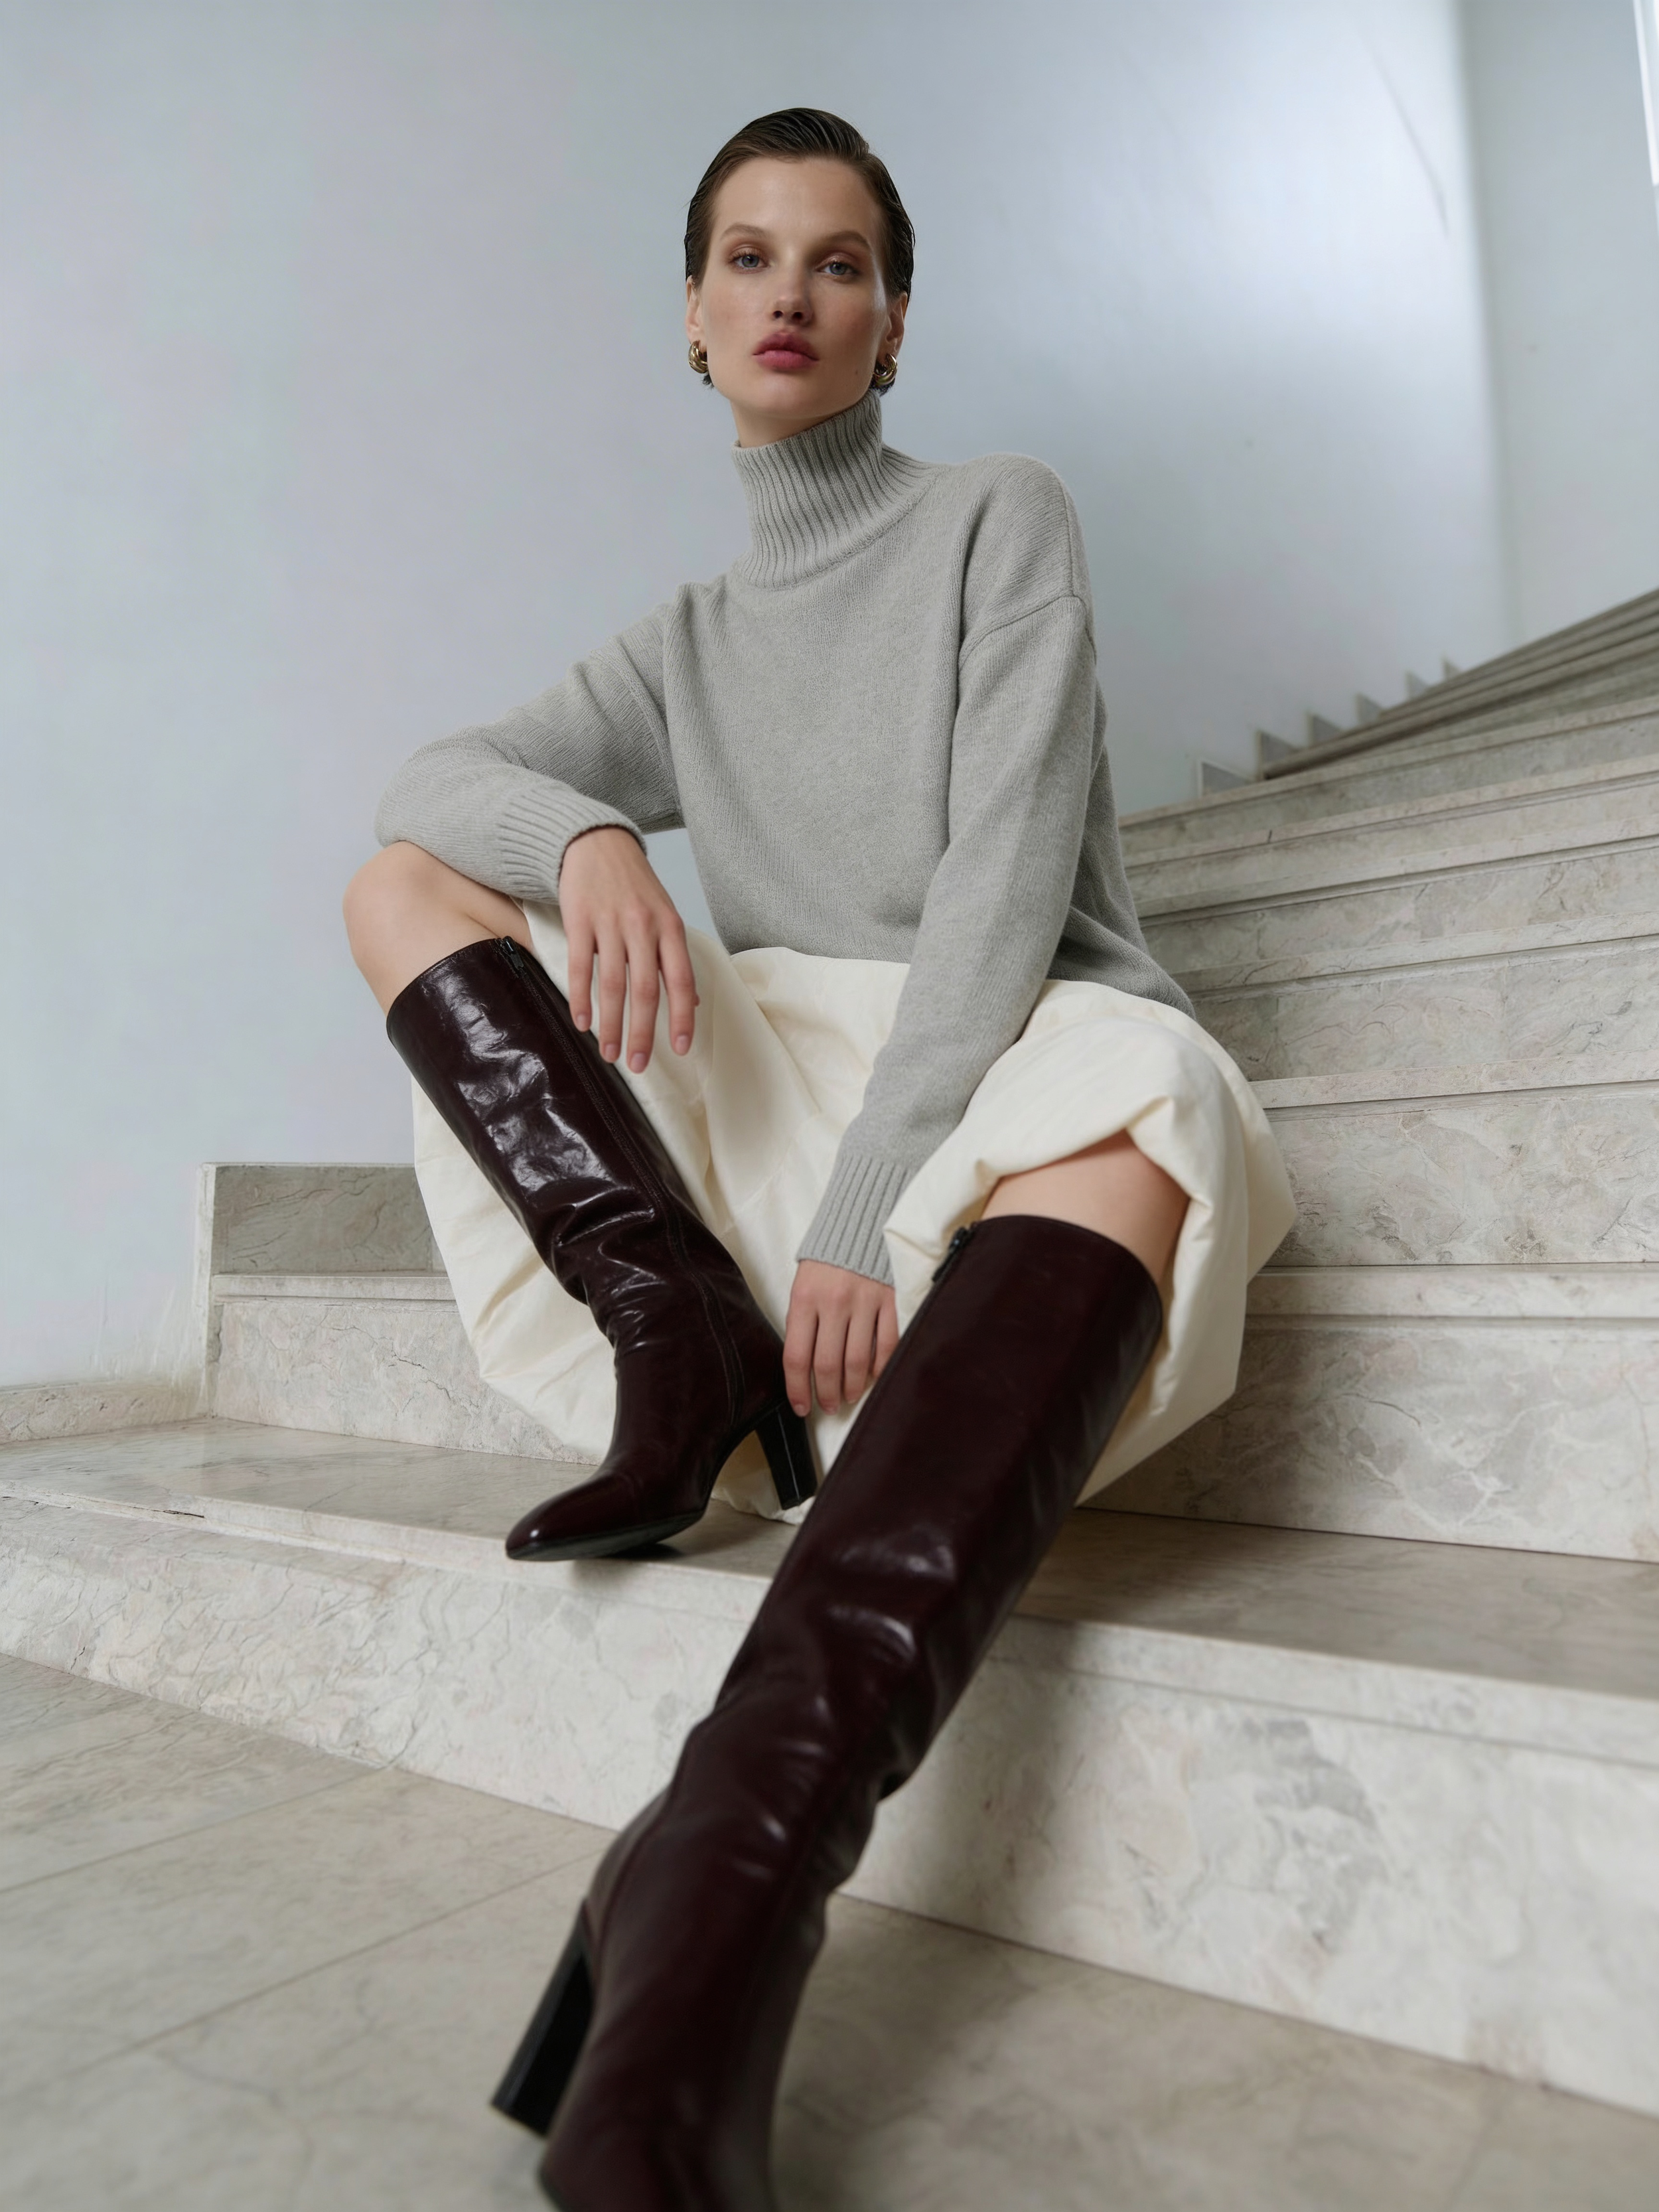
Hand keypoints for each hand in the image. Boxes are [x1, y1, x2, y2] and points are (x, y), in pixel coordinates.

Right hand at [558, 827, 697, 1071]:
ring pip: (612, 984)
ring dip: (611, 1024)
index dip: (683, 1018)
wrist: (597, 843)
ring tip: (609, 1053)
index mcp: (670, 928)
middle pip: (645, 990)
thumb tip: (695, 1003)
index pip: (682, 981)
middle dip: (643, 1032)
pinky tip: (582, 1022)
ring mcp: (610, 923)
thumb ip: (677, 958)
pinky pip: (580, 966)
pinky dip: (581, 998)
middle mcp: (643, 927)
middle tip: (637, 1064)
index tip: (681, 1049)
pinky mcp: (580, 919)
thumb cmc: (635, 886)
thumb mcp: (666, 915)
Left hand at [784, 1258, 899, 1416]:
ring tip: (848, 1396)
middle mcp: (834, 1302)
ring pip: (857, 1361)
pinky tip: (872, 1376)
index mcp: (804, 1299)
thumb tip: (805, 1367)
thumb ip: (802, 1321)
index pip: (797, 1357)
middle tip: (829, 1406)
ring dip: (852, 1387)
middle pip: (828, 1365)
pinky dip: (880, 1367)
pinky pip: (887, 1344)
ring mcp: (865, 1302)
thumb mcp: (803, 1284)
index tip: (801, 1407)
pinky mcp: (891, 1299)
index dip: (797, 1389)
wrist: (861, 1221)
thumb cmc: (827, 1260)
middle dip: (827, 1394)